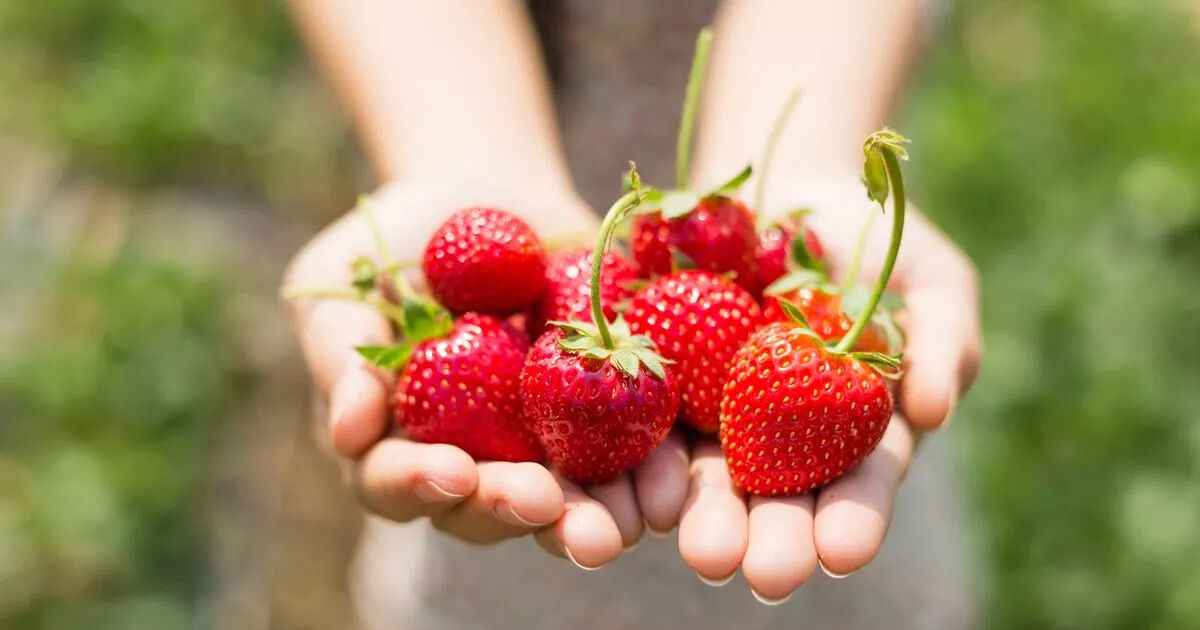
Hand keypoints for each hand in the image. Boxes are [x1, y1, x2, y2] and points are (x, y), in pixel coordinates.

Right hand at [281, 178, 690, 568]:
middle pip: (489, 508)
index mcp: (401, 443)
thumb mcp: (346, 284)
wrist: (489, 196)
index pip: (398, 483)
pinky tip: (673, 480)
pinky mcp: (610, 416)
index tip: (452, 470)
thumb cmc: (396, 244)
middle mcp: (475, 462)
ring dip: (592, 518)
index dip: (421, 484)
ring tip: (618, 525)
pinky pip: (636, 451)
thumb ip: (344, 358)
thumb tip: (349, 433)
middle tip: (544, 505)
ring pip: (568, 502)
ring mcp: (545, 445)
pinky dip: (655, 470)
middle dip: (515, 510)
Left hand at [675, 176, 981, 601]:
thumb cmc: (876, 241)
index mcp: (850, 434)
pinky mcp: (658, 381)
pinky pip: (644, 422)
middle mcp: (779, 440)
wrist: (785, 190)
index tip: (843, 551)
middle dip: (773, 540)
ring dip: (703, 519)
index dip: (852, 521)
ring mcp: (714, 414)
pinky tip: (641, 490)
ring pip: (704, 477)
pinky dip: (642, 458)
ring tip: (703, 553)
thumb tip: (936, 412)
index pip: (856, 486)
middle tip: (767, 575)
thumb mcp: (930, 279)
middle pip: (776, 499)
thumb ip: (942, 342)